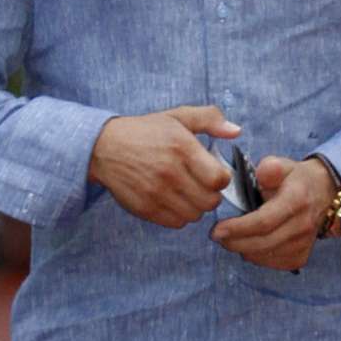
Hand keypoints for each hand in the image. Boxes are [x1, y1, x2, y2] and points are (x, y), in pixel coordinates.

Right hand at [88, 105, 239, 228]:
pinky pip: (176, 223)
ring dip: (195, 206)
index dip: (221, 178)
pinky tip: (172, 200)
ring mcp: (157, 193)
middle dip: (210, 194)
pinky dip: (179, 215)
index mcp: (182, 147)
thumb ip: (210, 119)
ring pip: (195, 215)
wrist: (104, 147)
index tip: (213, 172)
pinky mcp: (146, 209)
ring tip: (186, 192)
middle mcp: (170, 172)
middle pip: (210, 201)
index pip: (219, 179)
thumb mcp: (178, 116)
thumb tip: (236, 131)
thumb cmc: (145, 131)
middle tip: (200, 184)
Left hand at [211, 156, 336, 270]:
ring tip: (231, 237)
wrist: (323, 192)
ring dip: (243, 249)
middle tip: (217, 235)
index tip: (217, 229)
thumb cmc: (295, 178)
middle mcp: (302, 226)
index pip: (264, 222)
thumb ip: (271, 167)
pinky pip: (272, 263)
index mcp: (296, 200)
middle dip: (234, 242)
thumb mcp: (283, 164)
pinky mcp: (301, 256)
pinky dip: (256, 256)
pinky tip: (249, 244)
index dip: (238, 228)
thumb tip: (261, 175)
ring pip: (265, 256)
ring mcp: (304, 244)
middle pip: (262, 243)